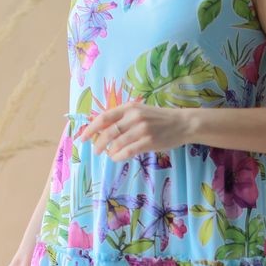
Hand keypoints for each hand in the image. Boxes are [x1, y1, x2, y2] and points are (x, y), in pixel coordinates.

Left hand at [76, 103, 191, 160]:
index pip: (104, 117)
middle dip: (98, 143)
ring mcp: (142, 129)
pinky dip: (119, 156)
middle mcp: (134, 117)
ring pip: (117, 143)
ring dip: (109, 151)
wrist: (183, 123)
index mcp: (129, 107)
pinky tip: (117, 158)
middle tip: (96, 150)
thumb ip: (123, 118)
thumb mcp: (140, 112)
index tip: (82, 137)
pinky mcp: (149, 142)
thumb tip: (102, 130)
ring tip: (109, 154)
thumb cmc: (159, 119)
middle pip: (108, 132)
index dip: (90, 128)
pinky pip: (127, 152)